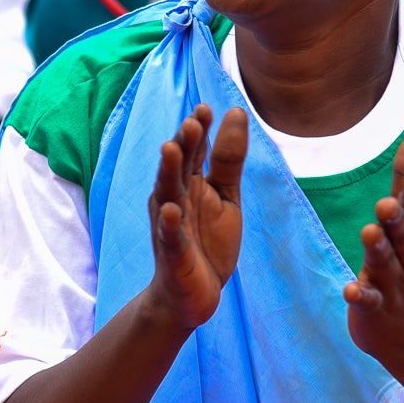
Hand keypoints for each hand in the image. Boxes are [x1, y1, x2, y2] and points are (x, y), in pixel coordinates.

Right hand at [145, 104, 247, 330]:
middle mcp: (175, 199)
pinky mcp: (173, 254)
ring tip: (171, 149)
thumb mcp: (226, 196)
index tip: (205, 108)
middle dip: (182, 145)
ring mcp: (171, 226)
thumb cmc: (207, 241)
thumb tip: (237, 111)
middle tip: (191, 122)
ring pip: (167, 194)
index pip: (193, 151)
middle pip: (177, 167)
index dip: (198, 130)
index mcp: (189, 183)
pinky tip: (171, 211)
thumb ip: (229, 158)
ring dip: (168, 173)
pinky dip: (169, 224)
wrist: (193, 294)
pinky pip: (170, 237)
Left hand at [345, 127, 403, 364]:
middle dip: (396, 218)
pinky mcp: (373, 308)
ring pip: (384, 264)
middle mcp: (403, 256)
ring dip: (377, 249)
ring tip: (368, 232)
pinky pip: (368, 301)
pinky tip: (351, 290)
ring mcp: (389, 284)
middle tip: (387, 203)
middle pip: (402, 235)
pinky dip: (361, 295)